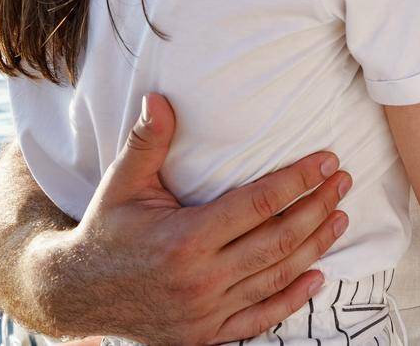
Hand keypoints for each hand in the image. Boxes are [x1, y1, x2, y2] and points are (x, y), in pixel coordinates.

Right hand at [57, 93, 351, 343]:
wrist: (76, 294)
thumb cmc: (107, 229)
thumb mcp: (123, 184)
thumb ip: (147, 141)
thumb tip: (160, 97)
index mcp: (184, 240)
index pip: (258, 205)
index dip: (298, 180)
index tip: (327, 160)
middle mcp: (199, 280)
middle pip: (278, 240)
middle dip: (318, 208)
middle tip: (344, 181)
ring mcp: (204, 313)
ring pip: (276, 277)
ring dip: (316, 246)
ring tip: (341, 216)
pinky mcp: (204, 335)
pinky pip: (259, 318)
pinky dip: (293, 298)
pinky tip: (318, 275)